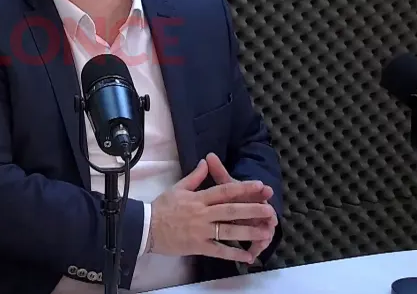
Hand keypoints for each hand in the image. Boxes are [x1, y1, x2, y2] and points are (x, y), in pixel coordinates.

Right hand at [148, 159, 274, 262]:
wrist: (146, 227)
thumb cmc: (162, 207)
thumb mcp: (178, 188)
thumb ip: (195, 176)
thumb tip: (206, 161)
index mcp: (198, 198)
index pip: (224, 191)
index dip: (242, 188)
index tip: (259, 185)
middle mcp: (202, 213)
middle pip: (230, 210)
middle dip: (251, 210)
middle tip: (270, 210)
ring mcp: (201, 231)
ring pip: (227, 231)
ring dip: (247, 232)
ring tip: (265, 233)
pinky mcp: (198, 246)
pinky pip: (218, 251)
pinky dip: (233, 254)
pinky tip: (247, 256)